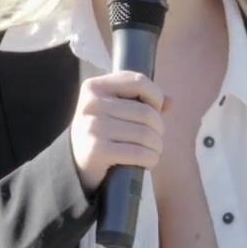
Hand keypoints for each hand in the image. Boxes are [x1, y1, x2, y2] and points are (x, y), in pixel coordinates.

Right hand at [70, 70, 166, 193]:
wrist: (76, 165)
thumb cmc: (102, 134)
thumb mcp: (116, 111)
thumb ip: (142, 102)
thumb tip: (171, 101)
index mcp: (94, 87)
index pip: (139, 81)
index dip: (156, 96)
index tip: (156, 111)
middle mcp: (91, 104)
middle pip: (146, 112)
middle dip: (159, 129)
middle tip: (155, 139)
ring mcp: (93, 127)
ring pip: (146, 134)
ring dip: (156, 146)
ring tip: (153, 151)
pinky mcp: (97, 150)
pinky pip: (139, 153)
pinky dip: (151, 159)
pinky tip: (148, 162)